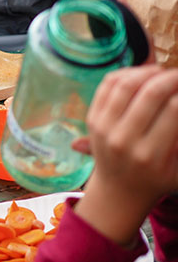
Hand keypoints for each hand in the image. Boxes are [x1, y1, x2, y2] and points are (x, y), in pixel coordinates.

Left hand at [86, 65, 177, 199]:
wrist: (118, 190)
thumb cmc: (158, 178)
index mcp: (150, 155)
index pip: (173, 110)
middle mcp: (124, 141)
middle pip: (151, 93)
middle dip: (171, 77)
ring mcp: (104, 128)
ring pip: (126, 84)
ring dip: (148, 71)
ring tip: (161, 71)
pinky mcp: (92, 118)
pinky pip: (108, 85)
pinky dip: (126, 73)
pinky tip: (140, 74)